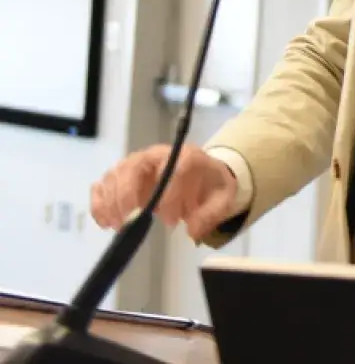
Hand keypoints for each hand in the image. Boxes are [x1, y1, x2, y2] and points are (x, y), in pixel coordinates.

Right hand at [89, 144, 238, 242]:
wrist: (201, 175)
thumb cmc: (209, 185)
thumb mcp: (221, 199)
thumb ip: (209, 214)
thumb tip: (193, 232)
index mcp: (185, 156)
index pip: (173, 168)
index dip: (169, 195)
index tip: (170, 221)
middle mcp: (155, 155)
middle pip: (132, 167)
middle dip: (128, 196)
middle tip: (130, 224)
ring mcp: (135, 164)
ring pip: (114, 175)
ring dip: (111, 202)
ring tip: (118, 227)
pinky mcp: (121, 176)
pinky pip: (102, 185)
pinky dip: (99, 204)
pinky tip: (105, 223)